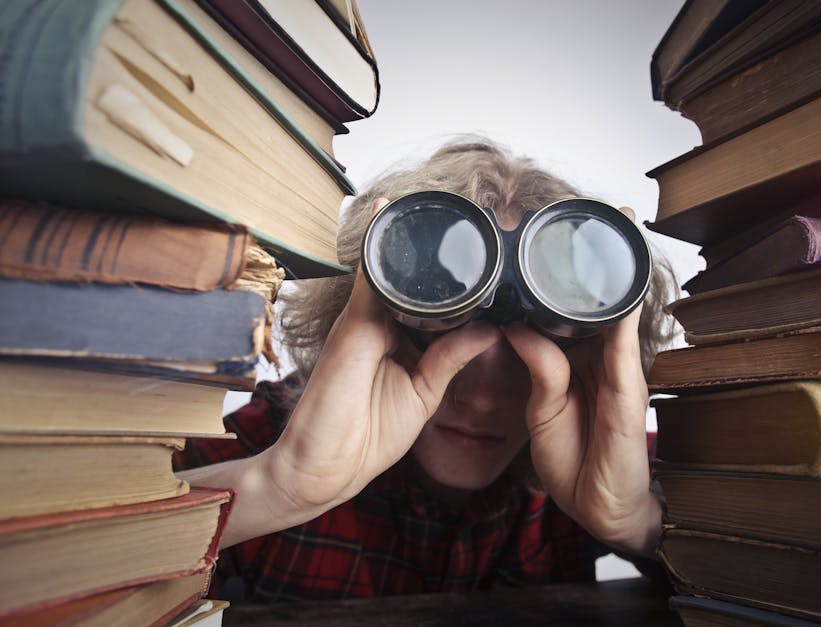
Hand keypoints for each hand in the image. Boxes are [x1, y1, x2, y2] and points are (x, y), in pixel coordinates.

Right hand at [266, 199, 501, 514]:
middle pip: (412, 278)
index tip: (487, 256)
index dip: (455, 280)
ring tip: (447, 205)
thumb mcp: (423, 394)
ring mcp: (364, 319)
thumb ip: (450, 358)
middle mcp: (379, 322)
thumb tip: (491, 329)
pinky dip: (379, 246)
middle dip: (437, 252)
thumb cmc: (367, 436)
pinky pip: (369, 276)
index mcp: (398, 339)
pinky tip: (390, 213)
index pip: (430, 300)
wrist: (323, 467)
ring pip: (391, 268)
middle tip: (476, 220)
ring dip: (413, 240)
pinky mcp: (353, 324)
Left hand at [503, 208, 661, 557]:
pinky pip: (624, 345)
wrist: (599, 505)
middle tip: (594, 210)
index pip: (568, 306)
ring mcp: (618, 368)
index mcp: (577, 357)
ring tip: (616, 226)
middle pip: (599, 298)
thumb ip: (538, 365)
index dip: (561, 273)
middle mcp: (600, 355)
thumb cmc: (573, 457)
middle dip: (598, 257)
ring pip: (618, 310)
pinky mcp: (628, 389)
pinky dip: (625, 313)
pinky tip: (621, 284)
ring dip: (616, 271)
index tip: (549, 234)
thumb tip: (516, 326)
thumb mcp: (543, 406)